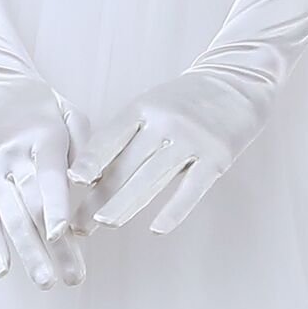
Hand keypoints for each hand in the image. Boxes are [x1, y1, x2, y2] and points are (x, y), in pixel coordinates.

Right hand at [0, 75, 89, 288]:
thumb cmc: (37, 101)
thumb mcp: (67, 109)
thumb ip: (84, 144)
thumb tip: (96, 184)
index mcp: (41, 134)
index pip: (48, 175)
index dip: (56, 205)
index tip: (64, 234)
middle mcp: (12, 154)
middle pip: (32, 204)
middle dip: (54, 244)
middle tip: (74, 277)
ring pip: (8, 217)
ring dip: (27, 252)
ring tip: (46, 281)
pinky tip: (2, 269)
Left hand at [67, 69, 265, 235]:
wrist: (238, 80)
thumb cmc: (184, 100)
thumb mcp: (152, 105)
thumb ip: (128, 137)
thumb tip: (95, 178)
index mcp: (144, 107)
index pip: (110, 138)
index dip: (89, 162)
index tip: (69, 183)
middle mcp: (166, 121)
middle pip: (127, 165)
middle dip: (100, 196)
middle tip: (78, 222)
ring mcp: (192, 139)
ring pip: (152, 178)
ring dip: (126, 204)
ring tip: (104, 223)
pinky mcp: (218, 156)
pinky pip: (192, 189)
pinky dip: (173, 210)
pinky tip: (157, 228)